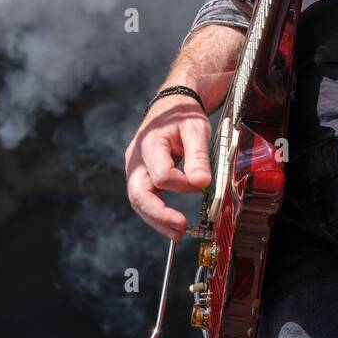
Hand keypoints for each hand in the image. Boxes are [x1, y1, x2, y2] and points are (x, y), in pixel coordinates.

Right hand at [125, 95, 211, 240]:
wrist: (171, 104)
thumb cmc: (183, 115)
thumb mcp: (196, 129)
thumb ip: (198, 156)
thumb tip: (202, 183)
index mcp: (150, 143)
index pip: (162, 175)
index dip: (182, 185)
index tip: (202, 183)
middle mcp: (136, 158)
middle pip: (139, 194)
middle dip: (158, 216)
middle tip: (180, 229)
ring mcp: (135, 167)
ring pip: (138, 200)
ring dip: (156, 220)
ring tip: (178, 233)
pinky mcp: (139, 174)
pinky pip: (143, 197)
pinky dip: (156, 213)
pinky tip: (171, 224)